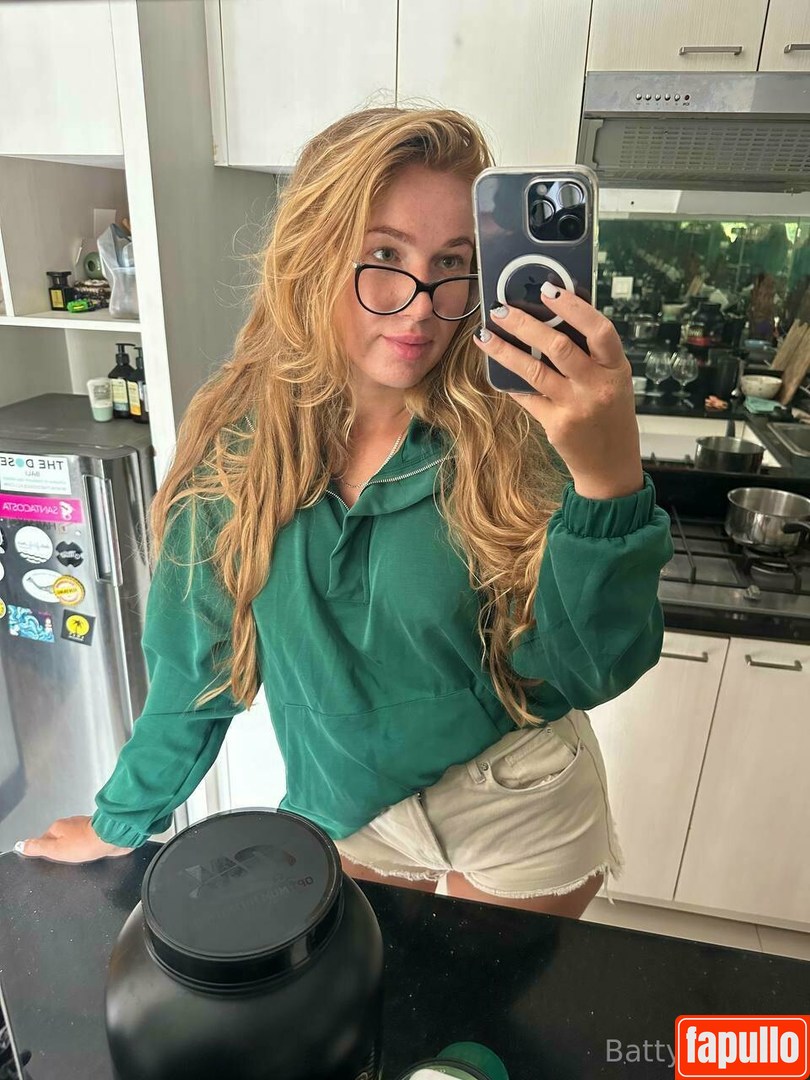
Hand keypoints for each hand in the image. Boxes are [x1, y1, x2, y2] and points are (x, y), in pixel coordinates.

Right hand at [15, 815, 133, 863]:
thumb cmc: (82, 844)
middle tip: (65, 861)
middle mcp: (71, 823)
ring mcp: (86, 826)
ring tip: (78, 859)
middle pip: (61, 839)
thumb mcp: (55, 849)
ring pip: (75, 839)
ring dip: (76, 848)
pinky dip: (87, 847)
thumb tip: (21, 844)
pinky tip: (90, 854)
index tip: (52, 860)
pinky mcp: (98, 831)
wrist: (111, 838)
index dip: (48, 851)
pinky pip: (88, 841)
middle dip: (63, 850)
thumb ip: (38, 847)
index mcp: (59, 826)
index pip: (46, 839)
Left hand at [473, 288, 643, 499]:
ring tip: (485, 335)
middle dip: (525, 324)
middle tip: (501, 309)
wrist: (611, 465)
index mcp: (616, 369)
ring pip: (534, 371)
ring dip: (505, 350)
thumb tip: (551, 318)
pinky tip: (495, 368)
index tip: (548, 289)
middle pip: (559, 347)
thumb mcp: (612, 381)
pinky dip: (510, 381)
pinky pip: (527, 396)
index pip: (599, 330)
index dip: (574, 307)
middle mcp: (597, 387)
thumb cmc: (610, 415)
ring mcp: (576, 407)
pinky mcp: (556, 425)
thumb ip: (591, 355)